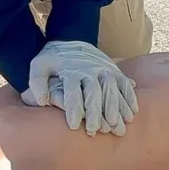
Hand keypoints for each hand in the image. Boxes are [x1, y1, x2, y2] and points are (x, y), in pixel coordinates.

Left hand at [20, 40, 137, 135]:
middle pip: (94, 91)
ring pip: (112, 89)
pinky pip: (124, 83)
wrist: (71, 39)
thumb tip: (42, 101)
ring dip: (116, 107)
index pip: (73, 90)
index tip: (73, 126)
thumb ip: (37, 82)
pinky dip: (130, 97)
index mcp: (71, 70)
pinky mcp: (114, 70)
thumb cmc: (53, 60)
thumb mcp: (39, 65)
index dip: (73, 108)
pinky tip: (131, 113)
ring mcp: (104, 69)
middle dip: (95, 111)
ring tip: (117, 126)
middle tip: (94, 130)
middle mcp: (89, 69)